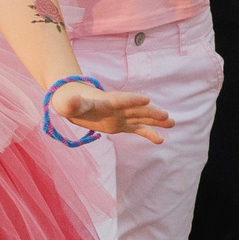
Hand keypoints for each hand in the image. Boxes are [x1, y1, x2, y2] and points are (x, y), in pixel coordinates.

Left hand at [55, 81, 171, 143]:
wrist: (72, 104)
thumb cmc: (69, 102)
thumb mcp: (67, 103)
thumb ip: (71, 103)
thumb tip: (73, 100)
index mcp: (105, 100)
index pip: (120, 99)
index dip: (132, 99)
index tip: (146, 99)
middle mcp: (117, 108)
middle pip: (136, 109)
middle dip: (150, 112)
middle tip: (165, 115)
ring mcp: (120, 116)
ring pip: (141, 118)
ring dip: (155, 121)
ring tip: (172, 123)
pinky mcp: (121, 125)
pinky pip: (137, 129)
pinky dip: (148, 134)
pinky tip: (160, 140)